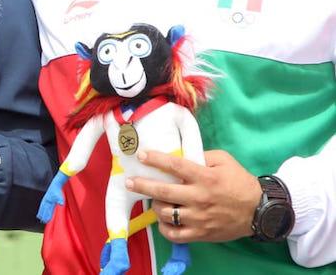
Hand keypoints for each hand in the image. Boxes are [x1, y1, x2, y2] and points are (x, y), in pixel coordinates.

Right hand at [37, 170, 69, 223]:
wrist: (55, 185)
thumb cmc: (58, 191)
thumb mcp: (60, 196)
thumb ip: (60, 200)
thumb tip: (61, 203)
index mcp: (49, 201)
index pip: (47, 210)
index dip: (47, 215)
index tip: (46, 221)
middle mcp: (46, 201)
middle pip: (44, 210)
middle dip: (43, 215)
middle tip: (42, 221)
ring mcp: (45, 200)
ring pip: (42, 208)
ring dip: (41, 212)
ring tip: (39, 217)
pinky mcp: (45, 198)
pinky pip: (42, 205)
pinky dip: (40, 208)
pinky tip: (40, 210)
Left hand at [126, 149, 261, 242]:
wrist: (260, 211)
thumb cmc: (240, 182)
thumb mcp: (224, 160)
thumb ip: (201, 155)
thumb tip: (180, 153)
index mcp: (205, 177)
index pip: (174, 165)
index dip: (155, 159)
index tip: (141, 155)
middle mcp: (199, 197)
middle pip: (163, 191)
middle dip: (142, 185)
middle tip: (129, 181)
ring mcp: (199, 218)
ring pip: (166, 213)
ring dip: (155, 205)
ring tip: (153, 200)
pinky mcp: (201, 234)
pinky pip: (174, 234)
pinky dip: (164, 228)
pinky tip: (163, 220)